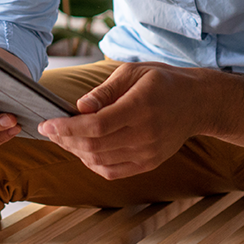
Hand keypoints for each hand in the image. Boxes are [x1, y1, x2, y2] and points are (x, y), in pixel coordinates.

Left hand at [37, 62, 205, 179]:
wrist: (197, 103)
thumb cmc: (161, 81)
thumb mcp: (133, 72)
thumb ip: (104, 91)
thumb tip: (79, 107)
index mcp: (140, 107)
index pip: (96, 126)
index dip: (67, 128)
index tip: (46, 123)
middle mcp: (145, 135)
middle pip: (94, 147)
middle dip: (65, 140)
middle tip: (49, 130)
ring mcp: (148, 153)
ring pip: (100, 162)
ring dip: (75, 152)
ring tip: (62, 138)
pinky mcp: (149, 163)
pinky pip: (113, 171)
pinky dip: (92, 163)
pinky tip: (82, 149)